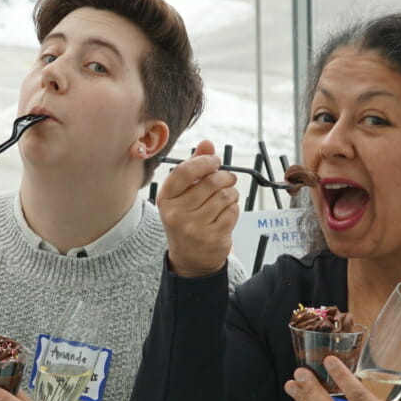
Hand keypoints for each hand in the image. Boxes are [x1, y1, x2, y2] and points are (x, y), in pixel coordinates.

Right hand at [155, 139, 238, 278]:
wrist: (190, 257)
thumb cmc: (187, 218)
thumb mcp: (184, 194)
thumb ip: (195, 167)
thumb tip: (207, 143)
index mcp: (166, 198)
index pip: (185, 171)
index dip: (204, 162)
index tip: (215, 161)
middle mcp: (176, 213)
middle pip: (210, 182)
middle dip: (225, 177)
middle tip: (228, 180)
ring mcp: (194, 227)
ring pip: (225, 196)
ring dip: (232, 193)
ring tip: (228, 197)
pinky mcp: (212, 238)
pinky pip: (232, 211)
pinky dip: (234, 208)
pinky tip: (227, 212)